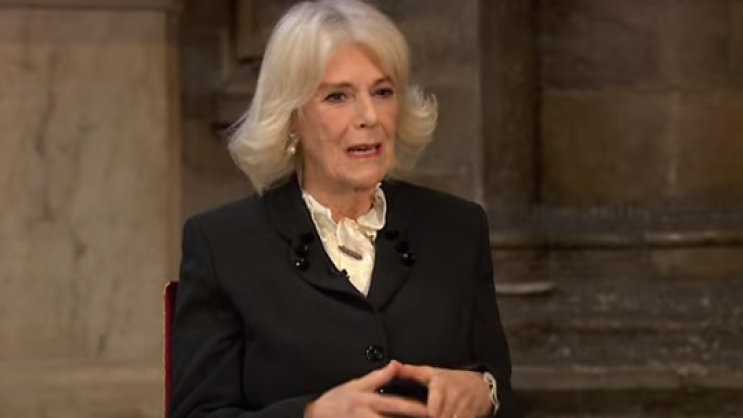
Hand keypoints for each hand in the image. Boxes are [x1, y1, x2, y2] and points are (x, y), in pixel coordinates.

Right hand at [304, 360, 429, 417]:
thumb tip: (395, 365)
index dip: (415, 408)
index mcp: (368, 401)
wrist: (314, 416)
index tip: (431, 410)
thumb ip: (378, 377)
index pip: (396, 404)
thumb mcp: (355, 384)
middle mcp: (367, 416)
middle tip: (431, 417)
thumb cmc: (334, 401)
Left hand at [397, 364, 492, 417]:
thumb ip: (410, 372)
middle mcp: (453, 396)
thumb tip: (393, 365)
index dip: (425, 415)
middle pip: (439, 417)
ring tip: (433, 415)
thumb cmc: (453, 380)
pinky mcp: (470, 415)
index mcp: (441, 385)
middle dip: (431, 417)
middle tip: (418, 416)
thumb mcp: (431, 373)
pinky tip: (444, 417)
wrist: (482, 386)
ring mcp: (463, 407)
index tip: (415, 414)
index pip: (431, 410)